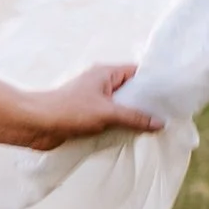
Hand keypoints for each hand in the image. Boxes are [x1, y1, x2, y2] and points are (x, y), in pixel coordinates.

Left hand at [20, 62, 165, 144]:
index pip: (138, 73)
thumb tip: (160, 123)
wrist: (35, 125)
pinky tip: (135, 136)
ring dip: (134, 117)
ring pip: (123, 107)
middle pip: (132, 91)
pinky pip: (112, 118)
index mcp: (106, 74)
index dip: (154, 83)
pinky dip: (122, 125)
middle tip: (168, 116)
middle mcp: (102, 84)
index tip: (173, 96)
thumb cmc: (69, 111)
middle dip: (147, 103)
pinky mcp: (89, 116)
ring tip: (156, 128)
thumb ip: (135, 117)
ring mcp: (95, 100)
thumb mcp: (107, 113)